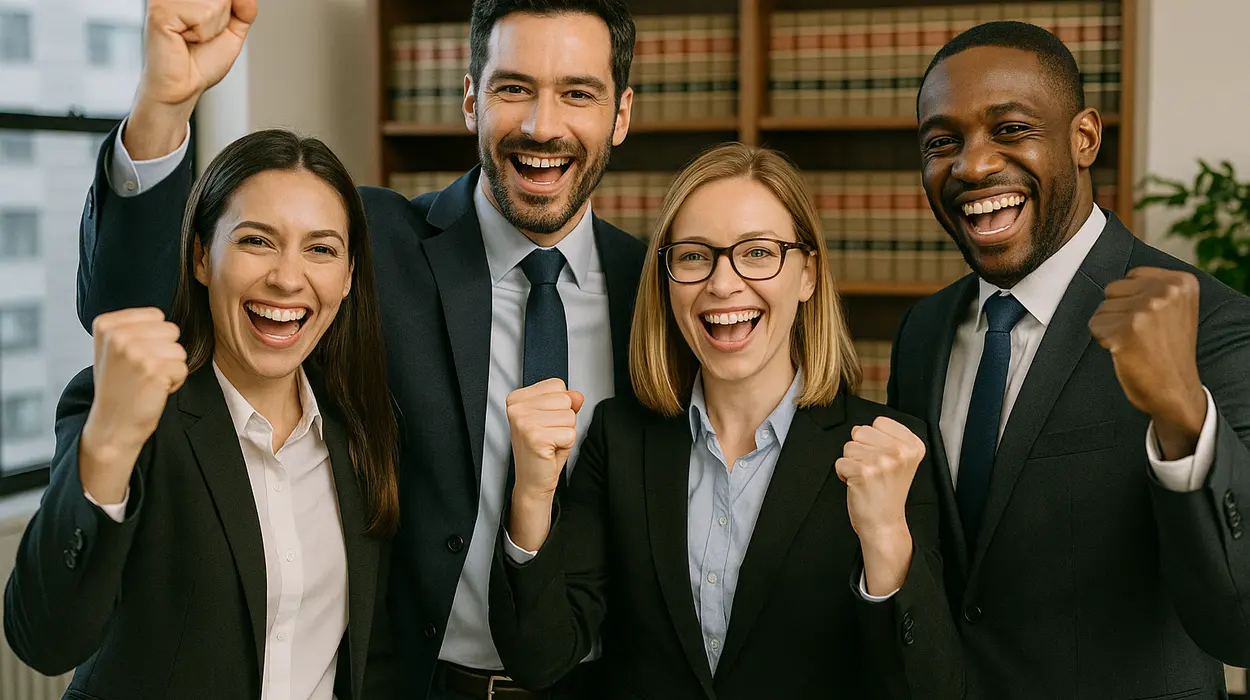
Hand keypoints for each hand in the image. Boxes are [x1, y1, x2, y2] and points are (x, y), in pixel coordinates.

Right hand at [80, 308, 187, 502]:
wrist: (112, 424)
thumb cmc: (119, 386)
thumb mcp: (113, 348)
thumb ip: (133, 326)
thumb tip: (162, 312)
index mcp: (106, 324)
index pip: (157, 316)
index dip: (154, 338)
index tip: (133, 357)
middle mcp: (118, 335)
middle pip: (171, 330)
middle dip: (165, 352)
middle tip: (142, 372)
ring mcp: (135, 351)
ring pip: (179, 349)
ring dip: (171, 368)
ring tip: (148, 381)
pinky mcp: (154, 370)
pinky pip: (183, 367)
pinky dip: (175, 382)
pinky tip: (153, 390)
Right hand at [128, 0, 256, 157]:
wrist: (183, 87)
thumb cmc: (201, 60)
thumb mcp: (232, 29)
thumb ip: (243, 7)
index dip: (228, 9)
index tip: (210, 25)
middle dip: (222, 17)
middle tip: (201, 34)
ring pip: (216, 2)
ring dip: (213, 27)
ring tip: (193, 36)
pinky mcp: (160, 11)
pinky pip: (203, 14)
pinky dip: (203, 33)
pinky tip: (184, 38)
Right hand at [505, 379, 583, 550]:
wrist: (533, 480)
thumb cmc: (542, 451)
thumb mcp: (555, 420)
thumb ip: (566, 403)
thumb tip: (577, 395)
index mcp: (518, 398)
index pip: (557, 384)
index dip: (559, 406)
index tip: (545, 422)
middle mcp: (517, 407)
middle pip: (565, 399)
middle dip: (564, 420)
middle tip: (549, 435)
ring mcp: (524, 421)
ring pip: (570, 416)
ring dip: (566, 432)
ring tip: (550, 442)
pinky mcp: (535, 437)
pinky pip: (570, 433)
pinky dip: (566, 444)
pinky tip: (550, 450)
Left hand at [836, 416, 924, 595]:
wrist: (884, 524)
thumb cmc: (888, 494)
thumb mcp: (901, 462)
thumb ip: (889, 439)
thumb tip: (863, 426)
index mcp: (912, 446)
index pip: (879, 422)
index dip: (873, 440)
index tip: (883, 459)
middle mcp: (899, 452)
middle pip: (860, 431)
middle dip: (860, 450)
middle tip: (872, 470)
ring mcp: (882, 461)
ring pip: (848, 446)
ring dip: (851, 462)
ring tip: (866, 478)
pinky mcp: (863, 472)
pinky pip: (839, 462)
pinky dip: (843, 474)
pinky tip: (858, 485)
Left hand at [1089, 267, 1205, 459]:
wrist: (1176, 390)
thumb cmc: (1168, 350)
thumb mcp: (1174, 308)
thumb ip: (1154, 286)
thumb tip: (1113, 267)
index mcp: (1181, 281)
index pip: (1131, 276)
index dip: (1133, 300)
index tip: (1152, 321)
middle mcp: (1165, 291)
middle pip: (1112, 289)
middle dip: (1120, 312)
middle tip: (1143, 335)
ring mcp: (1146, 310)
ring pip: (1102, 308)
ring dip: (1111, 327)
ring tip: (1136, 344)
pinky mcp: (1126, 330)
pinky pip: (1095, 326)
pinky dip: (1104, 340)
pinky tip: (1126, 352)